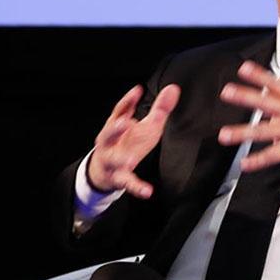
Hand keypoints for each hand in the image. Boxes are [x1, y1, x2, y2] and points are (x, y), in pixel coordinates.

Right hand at [87, 83, 180, 198]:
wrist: (106, 169)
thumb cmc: (128, 142)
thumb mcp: (146, 125)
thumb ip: (159, 109)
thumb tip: (173, 88)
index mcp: (115, 127)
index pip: (119, 112)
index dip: (127, 101)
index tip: (137, 91)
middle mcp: (109, 142)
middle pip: (108, 134)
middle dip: (115, 128)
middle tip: (124, 122)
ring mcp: (112, 160)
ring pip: (113, 159)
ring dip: (120, 159)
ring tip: (128, 160)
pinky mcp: (119, 177)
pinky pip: (128, 182)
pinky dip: (137, 187)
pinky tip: (147, 192)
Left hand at [217, 60, 279, 171]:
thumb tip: (276, 81)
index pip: (275, 84)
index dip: (259, 75)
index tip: (243, 68)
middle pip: (266, 103)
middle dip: (246, 97)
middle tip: (228, 92)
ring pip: (263, 131)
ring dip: (242, 133)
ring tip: (224, 135)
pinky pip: (271, 156)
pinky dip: (257, 161)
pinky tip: (245, 164)